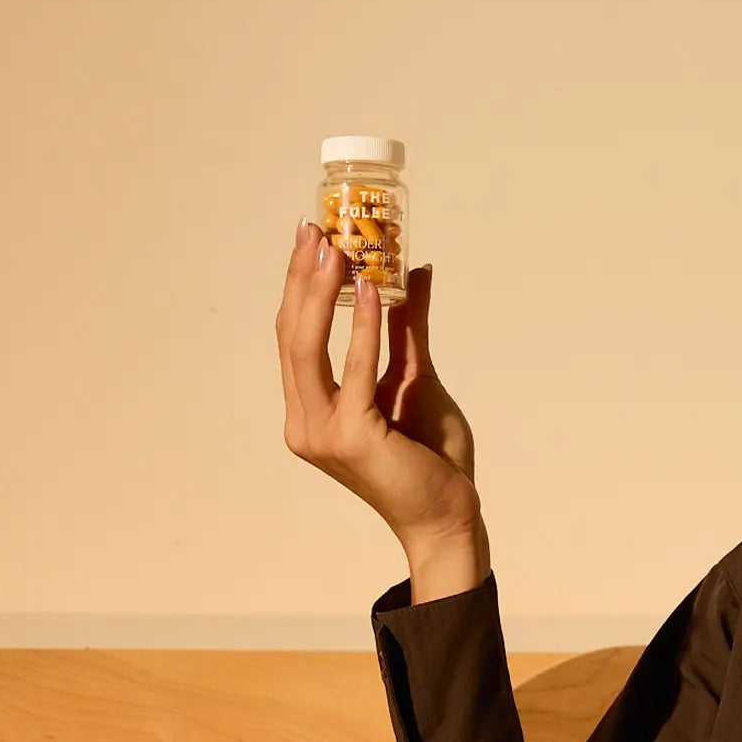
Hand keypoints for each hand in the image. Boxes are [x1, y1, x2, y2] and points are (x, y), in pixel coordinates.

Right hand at [276, 222, 488, 595]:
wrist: (449, 513)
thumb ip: (408, 329)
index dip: (297, 285)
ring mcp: (321, 433)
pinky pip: (356, 370)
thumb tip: (412, 272)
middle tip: (314, 228)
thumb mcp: (416, 376)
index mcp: (310, 409)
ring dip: (322, 293)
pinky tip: (374, 291)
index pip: (293, 337)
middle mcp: (304, 421)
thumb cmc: (432, 455)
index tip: (310, 237)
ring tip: (336, 247)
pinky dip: (364, 328)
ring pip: (309, 348)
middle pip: (291, 336)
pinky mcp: (351, 439)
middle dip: (301, 278)